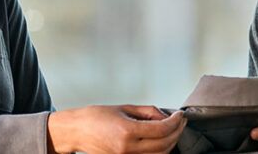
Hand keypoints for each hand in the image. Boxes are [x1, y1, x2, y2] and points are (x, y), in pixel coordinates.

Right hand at [47, 105, 185, 153]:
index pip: (162, 129)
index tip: (180, 115)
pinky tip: (162, 140)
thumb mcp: (124, 108)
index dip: (175, 122)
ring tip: (174, 130)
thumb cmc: (97, 116)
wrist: (77, 131)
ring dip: (171, 143)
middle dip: (177, 132)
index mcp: (127, 131)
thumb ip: (148, 112)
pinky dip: (160, 151)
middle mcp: (128, 148)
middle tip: (181, 122)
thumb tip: (167, 116)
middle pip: (165, 144)